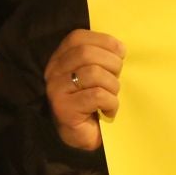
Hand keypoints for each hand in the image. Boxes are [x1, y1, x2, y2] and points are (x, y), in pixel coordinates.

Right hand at [44, 29, 124, 152]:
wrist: (83, 136)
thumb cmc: (94, 103)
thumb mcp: (98, 75)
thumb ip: (102, 59)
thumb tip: (121, 49)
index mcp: (61, 58)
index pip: (78, 37)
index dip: (104, 41)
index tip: (121, 53)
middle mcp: (54, 71)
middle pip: (87, 53)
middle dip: (112, 64)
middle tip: (117, 78)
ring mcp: (56, 90)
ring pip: (94, 74)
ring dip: (113, 86)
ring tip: (112, 96)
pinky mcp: (64, 108)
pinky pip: (97, 96)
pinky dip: (111, 103)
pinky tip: (109, 111)